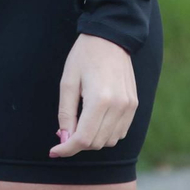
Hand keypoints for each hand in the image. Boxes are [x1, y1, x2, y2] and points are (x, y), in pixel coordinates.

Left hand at [53, 34, 137, 157]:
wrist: (110, 38)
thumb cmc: (84, 56)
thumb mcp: (67, 82)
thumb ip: (66, 113)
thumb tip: (64, 138)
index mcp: (100, 100)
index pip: (84, 138)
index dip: (67, 148)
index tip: (54, 151)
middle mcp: (119, 107)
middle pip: (97, 143)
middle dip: (77, 143)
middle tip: (63, 133)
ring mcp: (130, 107)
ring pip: (110, 141)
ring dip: (92, 139)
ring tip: (78, 123)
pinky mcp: (134, 106)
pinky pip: (120, 132)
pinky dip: (105, 133)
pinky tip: (94, 120)